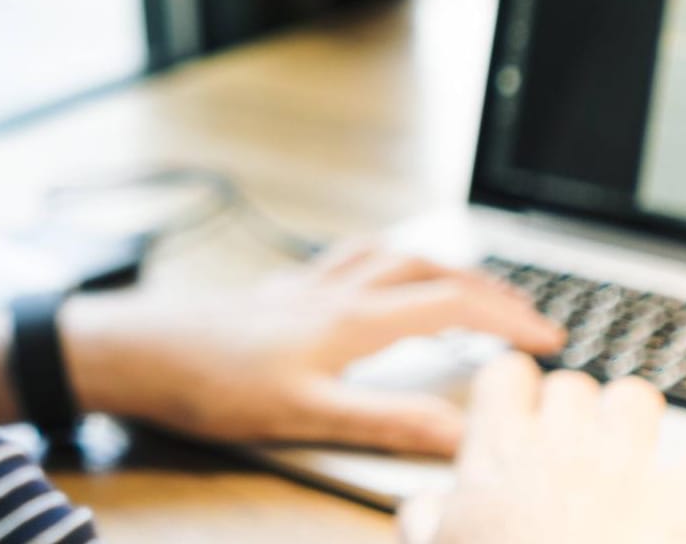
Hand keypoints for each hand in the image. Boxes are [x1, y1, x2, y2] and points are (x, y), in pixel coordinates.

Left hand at [58, 242, 565, 455]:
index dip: (506, 318)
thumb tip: (461, 431)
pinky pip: (344, 258)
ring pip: (384, 254)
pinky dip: (379, 260)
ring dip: (433, 263)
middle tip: (522, 312)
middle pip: (425, 268)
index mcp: (349, 319)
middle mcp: (330, 290)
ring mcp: (300, 285)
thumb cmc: (212, 382)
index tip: (547, 338)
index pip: (450, 304)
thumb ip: (385, 420)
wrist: (139, 349)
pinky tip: (367, 278)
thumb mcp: (305, 414)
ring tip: (461, 283)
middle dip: (482, 286)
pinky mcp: (274, 290)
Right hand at [397, 353, 685, 542]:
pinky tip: (682, 489)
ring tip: (633, 459)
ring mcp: (628, 466)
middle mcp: (561, 446)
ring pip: (633, 397)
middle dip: (576, 412)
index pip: (506, 375)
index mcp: (500, 454)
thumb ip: (424, 520)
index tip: (517, 410)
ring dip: (634, 423)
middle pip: (571, 385)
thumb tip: (422, 503)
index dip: (514, 389)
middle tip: (575, 451)